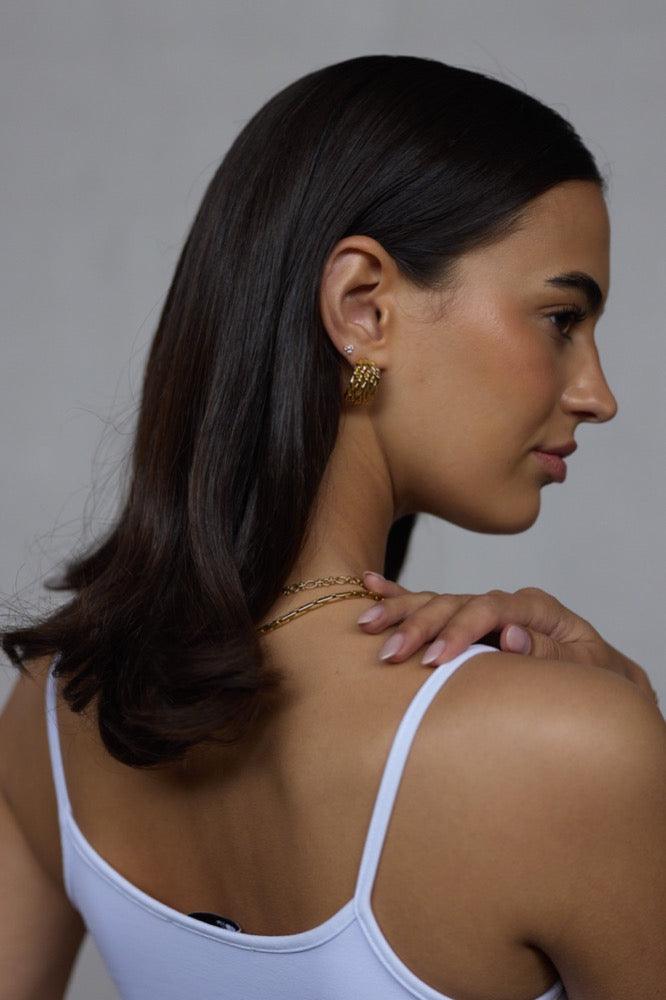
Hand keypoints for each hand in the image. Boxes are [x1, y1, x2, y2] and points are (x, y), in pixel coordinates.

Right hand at [359, 571, 659, 708]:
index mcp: (536, 608)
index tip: (433, 659)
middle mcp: (506, 602)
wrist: (601, 678)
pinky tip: (370, 585)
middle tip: (390, 653)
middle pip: (457, 603)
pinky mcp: (469, 622)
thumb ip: (551, 652)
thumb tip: (510, 635)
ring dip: (400, 611)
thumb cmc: (595, 679)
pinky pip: (430, 604)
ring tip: (366, 622)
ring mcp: (484, 610)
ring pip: (436, 601)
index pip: (491, 609)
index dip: (460, 631)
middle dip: (420, 626)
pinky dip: (400, 596)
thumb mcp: (587, 670)